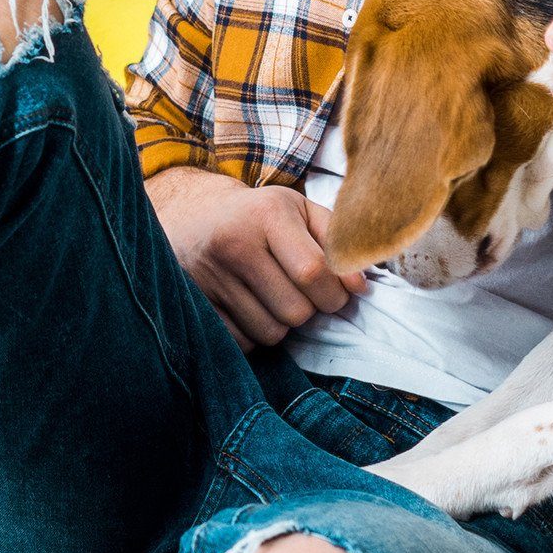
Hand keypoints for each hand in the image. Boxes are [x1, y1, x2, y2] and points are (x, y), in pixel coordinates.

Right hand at [146, 166, 367, 348]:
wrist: (192, 216)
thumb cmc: (258, 216)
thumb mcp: (299, 210)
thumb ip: (337, 242)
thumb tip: (360, 288)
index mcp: (266, 215)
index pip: (313, 271)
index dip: (335, 293)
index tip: (337, 293)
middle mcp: (233, 243)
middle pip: (295, 310)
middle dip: (310, 311)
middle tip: (303, 294)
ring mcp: (210, 276)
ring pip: (271, 333)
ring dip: (282, 324)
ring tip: (274, 299)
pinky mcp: (196, 303)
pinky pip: (243, 342)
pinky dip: (255, 334)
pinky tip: (252, 308)